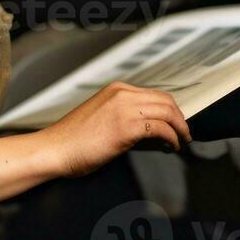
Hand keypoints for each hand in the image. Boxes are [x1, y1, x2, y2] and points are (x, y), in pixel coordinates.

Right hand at [38, 82, 191, 178]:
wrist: (54, 149)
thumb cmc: (72, 140)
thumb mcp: (101, 117)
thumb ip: (124, 117)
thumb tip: (149, 131)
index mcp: (116, 90)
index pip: (154, 94)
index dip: (170, 109)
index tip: (176, 123)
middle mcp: (122, 94)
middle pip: (166, 100)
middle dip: (180, 118)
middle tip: (184, 133)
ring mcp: (124, 109)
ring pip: (167, 112)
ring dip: (180, 128)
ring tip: (181, 141)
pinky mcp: (126, 127)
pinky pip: (161, 128)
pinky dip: (171, 138)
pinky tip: (170, 147)